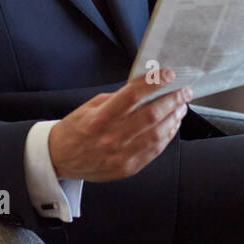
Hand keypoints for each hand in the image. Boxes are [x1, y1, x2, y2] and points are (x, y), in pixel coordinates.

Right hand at [48, 71, 192, 181]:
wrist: (60, 159)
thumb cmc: (76, 129)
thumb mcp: (91, 106)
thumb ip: (119, 99)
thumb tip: (147, 89)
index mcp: (100, 118)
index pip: (132, 96)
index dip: (153, 83)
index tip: (168, 75)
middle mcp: (111, 138)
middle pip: (151, 115)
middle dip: (173, 101)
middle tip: (184, 92)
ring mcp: (121, 155)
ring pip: (158, 134)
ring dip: (174, 118)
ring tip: (181, 107)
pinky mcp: (127, 168)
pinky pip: (154, 151)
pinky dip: (167, 136)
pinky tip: (172, 125)